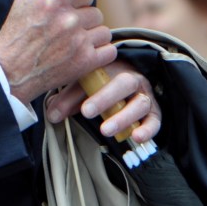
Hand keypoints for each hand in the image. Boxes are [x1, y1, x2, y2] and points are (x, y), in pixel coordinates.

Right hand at [0, 0, 115, 106]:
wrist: (10, 72)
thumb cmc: (17, 36)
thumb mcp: (24, 0)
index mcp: (53, 0)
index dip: (79, 0)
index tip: (75, 6)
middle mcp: (67, 18)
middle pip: (95, 12)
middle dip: (84, 20)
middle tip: (70, 29)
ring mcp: (78, 40)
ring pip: (104, 31)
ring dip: (92, 37)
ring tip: (75, 43)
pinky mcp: (85, 61)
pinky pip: (109, 50)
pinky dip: (100, 53)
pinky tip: (85, 54)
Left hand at [46, 58, 160, 142]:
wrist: (133, 80)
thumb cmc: (103, 83)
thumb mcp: (84, 86)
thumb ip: (68, 99)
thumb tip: (52, 115)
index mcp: (113, 67)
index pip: (103, 73)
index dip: (92, 88)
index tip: (82, 108)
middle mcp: (132, 79)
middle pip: (123, 84)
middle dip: (105, 99)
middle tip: (87, 113)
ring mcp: (145, 95)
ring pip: (139, 104)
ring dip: (123, 118)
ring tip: (105, 130)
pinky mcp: (155, 112)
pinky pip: (155, 120)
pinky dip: (148, 129)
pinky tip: (136, 137)